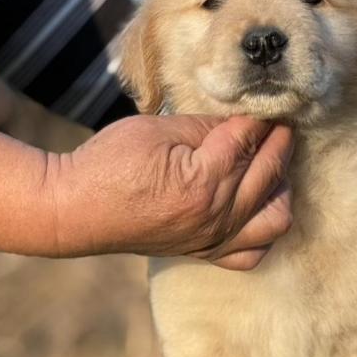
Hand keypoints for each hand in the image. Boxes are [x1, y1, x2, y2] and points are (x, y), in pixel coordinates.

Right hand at [47, 115, 293, 268]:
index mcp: (202, 181)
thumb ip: (206, 127)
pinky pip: (254, 251)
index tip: (272, 103)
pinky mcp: (206, 253)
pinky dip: (265, 229)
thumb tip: (244, 123)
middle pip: (269, 172)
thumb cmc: (107, 165)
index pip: (248, 140)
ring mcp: (213, 239)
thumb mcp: (156, 130)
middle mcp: (215, 216)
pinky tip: (259, 205)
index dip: (261, 118)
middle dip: (280, 142)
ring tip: (272, 165)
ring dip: (282, 187)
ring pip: (276, 216)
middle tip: (280, 124)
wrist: (74, 211)